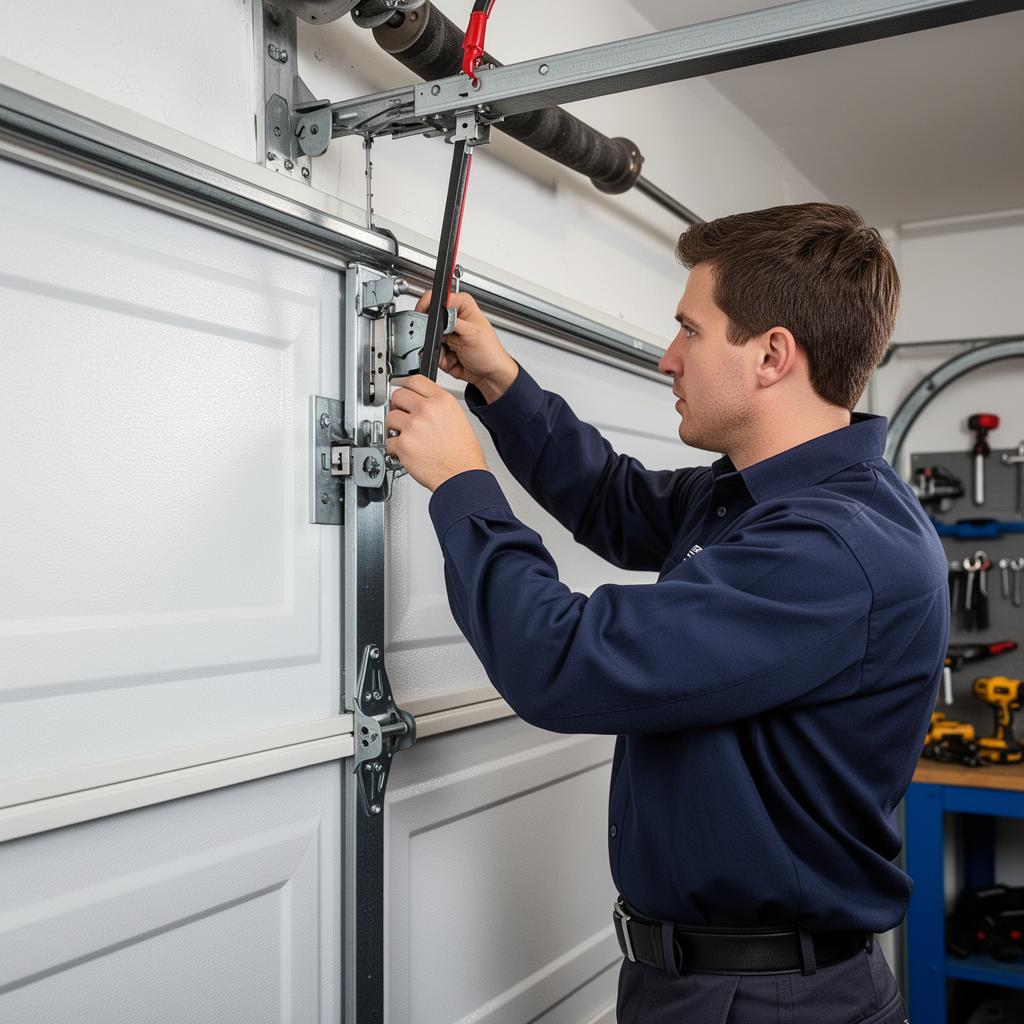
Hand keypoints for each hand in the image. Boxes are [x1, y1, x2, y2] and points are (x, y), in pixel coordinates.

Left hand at [386, 375, 487, 491]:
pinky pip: (389, 441)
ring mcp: (413, 426)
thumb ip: (439, 407)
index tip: (402, 389)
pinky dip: (395, 448)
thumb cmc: (463, 454)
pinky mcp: (404, 444)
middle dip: (397, 406)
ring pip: (390, 417)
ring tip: (406, 436)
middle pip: (398, 395)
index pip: (415, 380)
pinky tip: (406, 451)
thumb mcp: (458, 418)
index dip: (405, 384)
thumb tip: (423, 403)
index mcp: (442, 401)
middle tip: (402, 415)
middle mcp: (427, 410)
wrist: (462, 476)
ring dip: (394, 427)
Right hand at [417, 290, 518, 402]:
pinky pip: (431, 352)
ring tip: (453, 352)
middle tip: (446, 340)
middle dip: (433, 332)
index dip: (428, 304)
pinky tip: (452, 359)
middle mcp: (453, 319)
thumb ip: (452, 322)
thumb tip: (437, 317)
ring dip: (437, 347)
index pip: (439, 298)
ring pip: (428, 338)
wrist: (490, 375)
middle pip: (430, 319)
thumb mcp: (472, 333)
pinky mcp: (443, 349)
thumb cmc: (490, 353)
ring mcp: (447, 335)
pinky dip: (438, 357)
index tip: (422, 313)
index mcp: (463, 306)